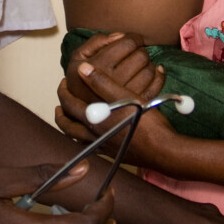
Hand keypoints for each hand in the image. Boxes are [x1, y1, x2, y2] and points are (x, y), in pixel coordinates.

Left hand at [54, 64, 170, 168]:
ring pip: (77, 138)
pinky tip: (92, 134)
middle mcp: (94, 136)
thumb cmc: (147, 122)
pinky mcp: (113, 154)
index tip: (62, 83)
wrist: (164, 150)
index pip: (69, 105)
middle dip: (62, 113)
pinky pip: (90, 147)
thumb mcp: (126, 96)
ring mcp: (103, 147)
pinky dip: (84, 139)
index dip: (63, 92)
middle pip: (68, 125)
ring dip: (71, 127)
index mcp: (94, 120)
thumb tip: (82, 68)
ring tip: (70, 119)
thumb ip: (102, 82)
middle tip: (60, 104)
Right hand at [64, 31, 161, 101]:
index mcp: (100, 65)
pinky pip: (155, 87)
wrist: (80, 114)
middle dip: (140, 51)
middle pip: (141, 56)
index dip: (134, 38)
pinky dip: (158, 77)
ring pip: (149, 71)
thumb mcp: (78, 58)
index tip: (133, 40)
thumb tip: (120, 36)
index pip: (128, 43)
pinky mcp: (135, 106)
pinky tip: (155, 72)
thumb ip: (96, 42)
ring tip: (141, 64)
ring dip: (148, 64)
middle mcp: (114, 80)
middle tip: (136, 53)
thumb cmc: (80, 81)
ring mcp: (126, 96)